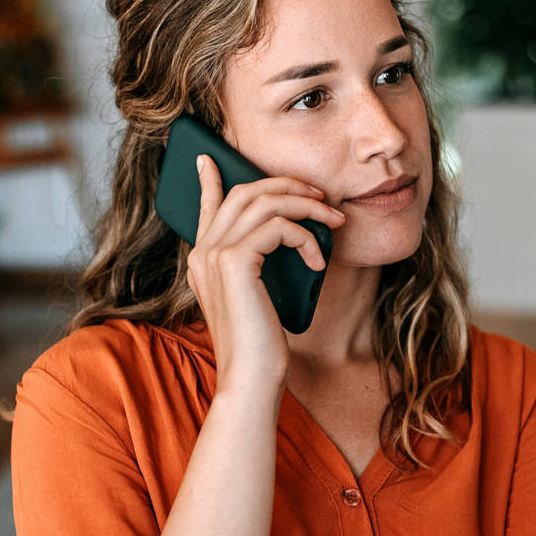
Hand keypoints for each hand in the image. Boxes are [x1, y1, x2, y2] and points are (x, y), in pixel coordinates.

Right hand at [188, 156, 343, 390]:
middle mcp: (202, 252)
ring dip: (307, 205)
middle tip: (320, 195)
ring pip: (264, 201)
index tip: (210, 157)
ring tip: (333, 219)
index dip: (210, 179)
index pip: (207, 206)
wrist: (250, 378)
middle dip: (287, 185)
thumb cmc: (260, 346)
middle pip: (244, 192)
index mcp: (203, 260)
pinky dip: (306, 237)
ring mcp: (214, 255)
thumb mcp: (257, 297)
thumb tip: (285, 233)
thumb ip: (257, 264)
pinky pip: (278, 227)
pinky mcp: (235, 263)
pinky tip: (318, 261)